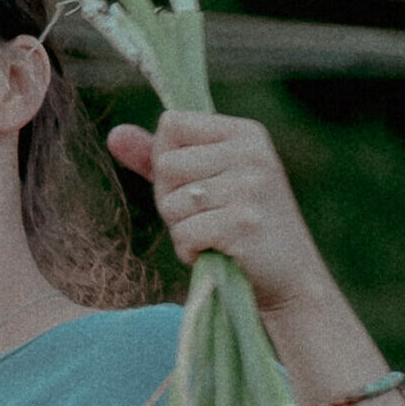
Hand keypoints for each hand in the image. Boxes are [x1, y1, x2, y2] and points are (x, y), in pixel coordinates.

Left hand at [107, 111, 334, 313]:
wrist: (290, 282)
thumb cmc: (241, 229)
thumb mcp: (207, 183)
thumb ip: (161, 157)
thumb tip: (114, 134)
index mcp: (246, 133)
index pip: (172, 123)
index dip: (168, 160)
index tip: (196, 185)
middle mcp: (252, 152)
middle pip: (166, 164)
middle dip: (171, 200)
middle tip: (207, 218)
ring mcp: (251, 187)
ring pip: (171, 202)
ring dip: (182, 229)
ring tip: (215, 237)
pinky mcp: (243, 223)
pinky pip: (183, 233)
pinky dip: (190, 252)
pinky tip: (218, 254)